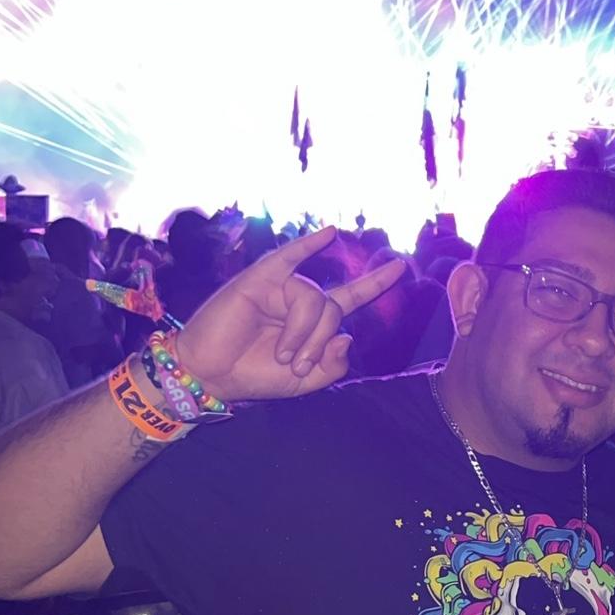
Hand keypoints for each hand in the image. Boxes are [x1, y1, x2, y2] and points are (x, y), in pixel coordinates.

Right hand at [170, 228, 406, 401]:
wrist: (214, 376)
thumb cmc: (255, 375)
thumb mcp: (306, 381)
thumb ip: (333, 365)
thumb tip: (346, 336)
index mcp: (314, 321)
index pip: (350, 297)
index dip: (375, 283)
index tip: (401, 266)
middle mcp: (300, 300)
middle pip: (334, 309)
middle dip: (320, 342)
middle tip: (295, 365)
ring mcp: (280, 288)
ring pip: (315, 300)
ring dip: (303, 334)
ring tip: (282, 355)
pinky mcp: (259, 280)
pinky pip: (289, 258)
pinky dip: (308, 245)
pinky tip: (329, 233)